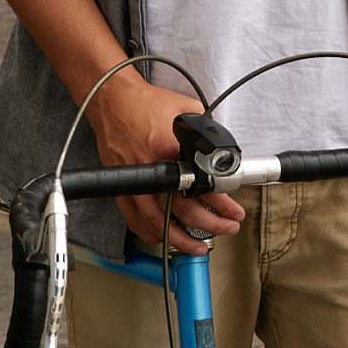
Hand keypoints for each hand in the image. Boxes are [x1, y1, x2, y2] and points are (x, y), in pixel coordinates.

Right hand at [86, 75, 243, 254]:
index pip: (202, 186)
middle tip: (227, 228)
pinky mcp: (122, 189)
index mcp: (168, 151)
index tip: (234, 211)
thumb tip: (222, 148)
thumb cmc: (146, 104)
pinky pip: (136, 221)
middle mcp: (151, 172)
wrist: (112, 101)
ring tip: (200, 246)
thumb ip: (207, 129)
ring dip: (182, 240)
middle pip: (183, 211)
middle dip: (211, 225)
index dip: (222, 203)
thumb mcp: (186, 108)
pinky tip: (165, 238)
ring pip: (159, 224)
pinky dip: (151, 234)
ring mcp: (134, 184)